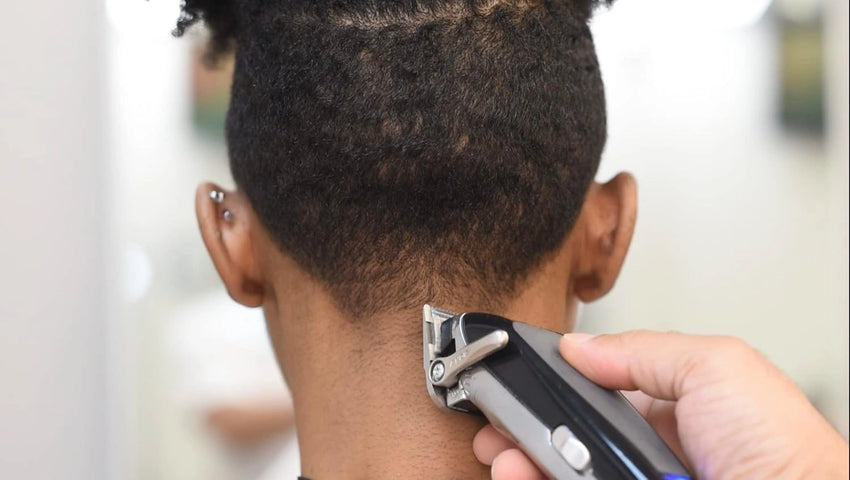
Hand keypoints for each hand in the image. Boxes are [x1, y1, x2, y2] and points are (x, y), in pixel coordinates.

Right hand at [472, 331, 848, 478]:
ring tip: (502, 456)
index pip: (594, 400)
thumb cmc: (784, 452)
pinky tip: (520, 475)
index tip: (514, 390)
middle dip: (524, 431)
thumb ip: (643, 350)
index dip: (550, 394)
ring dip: (521, 464)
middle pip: (568, 443)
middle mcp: (649, 460)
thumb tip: (578, 346)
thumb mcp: (716, 368)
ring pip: (562, 476)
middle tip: (496, 428)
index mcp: (672, 415)